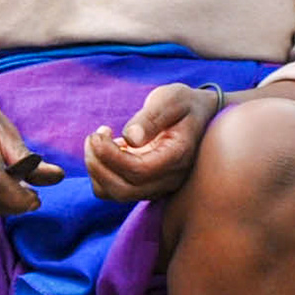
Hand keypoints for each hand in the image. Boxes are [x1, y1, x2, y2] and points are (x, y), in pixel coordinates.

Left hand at [86, 83, 221, 203]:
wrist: (201, 116)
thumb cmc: (185, 104)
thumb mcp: (172, 100)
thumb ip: (152, 118)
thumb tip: (130, 138)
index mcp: (178, 156)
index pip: (139, 171)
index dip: (111, 156)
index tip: (100, 132)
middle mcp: (170, 179)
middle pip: (124, 190)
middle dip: (98, 165)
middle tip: (93, 136)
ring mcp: (159, 186)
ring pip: (117, 194)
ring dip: (97, 170)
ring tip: (98, 139)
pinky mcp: (147, 186)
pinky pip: (115, 190)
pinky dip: (102, 173)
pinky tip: (109, 149)